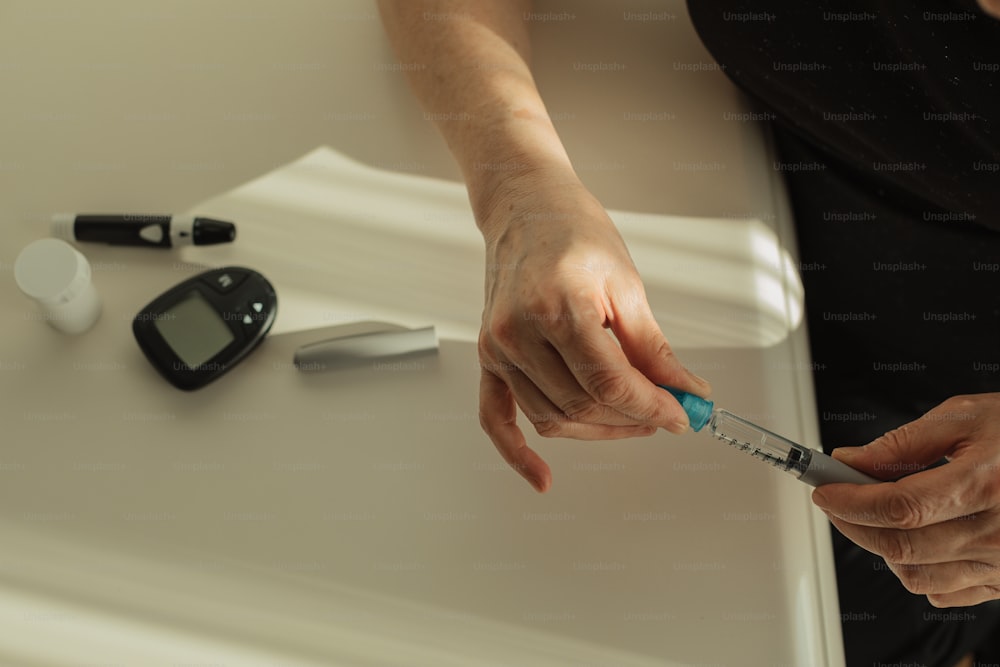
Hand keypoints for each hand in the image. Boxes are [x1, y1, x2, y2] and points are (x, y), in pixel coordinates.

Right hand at [475, 169, 710, 492]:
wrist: (525, 206)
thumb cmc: (572, 231)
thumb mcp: (625, 283)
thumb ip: (652, 347)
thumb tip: (683, 390)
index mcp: (557, 307)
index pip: (610, 381)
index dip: (653, 406)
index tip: (683, 414)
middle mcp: (518, 332)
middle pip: (581, 404)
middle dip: (632, 417)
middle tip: (668, 412)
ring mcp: (498, 347)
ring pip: (551, 417)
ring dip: (597, 430)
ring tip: (633, 419)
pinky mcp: (488, 356)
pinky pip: (495, 417)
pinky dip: (517, 452)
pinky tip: (542, 476)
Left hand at [812, 393, 999, 606]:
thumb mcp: (965, 417)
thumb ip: (902, 443)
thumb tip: (850, 462)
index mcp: (984, 485)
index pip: (899, 507)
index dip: (851, 501)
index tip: (824, 489)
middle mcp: (997, 533)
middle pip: (900, 545)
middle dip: (853, 522)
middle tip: (836, 498)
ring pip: (915, 576)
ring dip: (880, 547)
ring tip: (876, 515)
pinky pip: (943, 593)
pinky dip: (914, 570)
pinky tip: (914, 539)